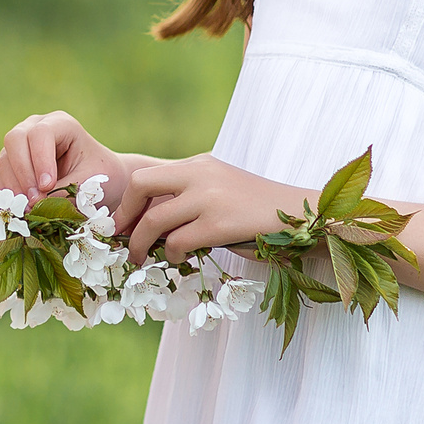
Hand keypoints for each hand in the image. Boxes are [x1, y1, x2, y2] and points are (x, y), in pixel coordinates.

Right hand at [0, 111, 125, 200]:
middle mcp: (35, 127)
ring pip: (5, 159)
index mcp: (61, 124)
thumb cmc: (102, 178)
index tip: (47, 187)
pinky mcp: (12, 164)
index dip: (40, 160)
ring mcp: (21, 145)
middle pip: (15, 140)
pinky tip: (22, 208)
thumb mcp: (91, 182)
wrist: (102, 184)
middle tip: (34, 200)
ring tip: (30, 208)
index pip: (41, 134)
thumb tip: (36, 204)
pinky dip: (8, 192)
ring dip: (15, 186)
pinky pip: (0, 176)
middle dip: (23, 172)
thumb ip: (66, 191)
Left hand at [112, 156, 298, 263]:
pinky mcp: (220, 223)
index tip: (121, 225)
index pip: (146, 177)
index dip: (128, 204)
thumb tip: (148, 223)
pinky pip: (178, 242)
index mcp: (198, 164)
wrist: (302, 217)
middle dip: (125, 216)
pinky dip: (172, 255)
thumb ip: (189, 197)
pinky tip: (181, 260)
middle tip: (122, 240)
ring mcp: (209, 197)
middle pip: (140, 186)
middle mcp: (200, 174)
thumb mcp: (220, 191)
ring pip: (155, 220)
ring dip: (143, 245)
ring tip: (143, 259)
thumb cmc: (257, 212)